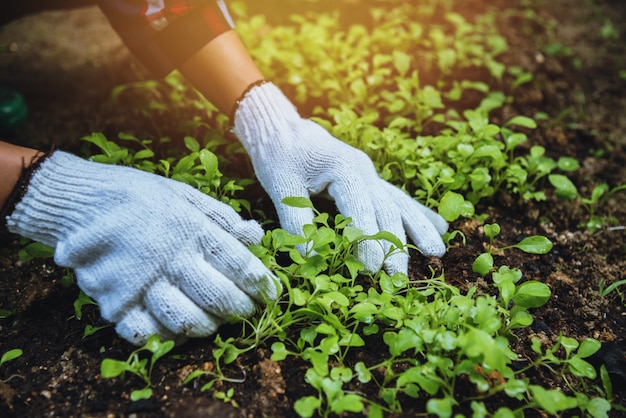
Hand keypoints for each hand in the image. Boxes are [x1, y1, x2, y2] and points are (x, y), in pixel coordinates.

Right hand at [5, 151, 279, 344]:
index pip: (239, 264)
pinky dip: (165, 337)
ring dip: (208, 326)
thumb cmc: (140, 196)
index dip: (261, 283)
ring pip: (186, 320)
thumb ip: (222, 218)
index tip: (272, 294)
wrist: (81, 201)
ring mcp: (141, 283)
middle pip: (218, 296)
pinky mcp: (114, 301)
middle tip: (249, 311)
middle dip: (241, 309)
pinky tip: (176, 330)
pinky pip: (144, 333)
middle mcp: (170, 258)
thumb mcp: (185, 196)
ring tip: (215, 322)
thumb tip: (256, 235)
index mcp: (192, 230)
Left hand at [233, 82, 447, 274]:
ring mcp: (370, 174)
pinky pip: (397, 198)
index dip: (367, 238)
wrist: (284, 128)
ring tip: (437, 252)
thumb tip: (309, 256)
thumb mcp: (281, 184)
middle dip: (395, 244)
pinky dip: (417, 213)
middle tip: (399, 277)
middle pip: (387, 208)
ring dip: (418, 228)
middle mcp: (363, 170)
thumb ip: (296, 219)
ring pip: (400, 202)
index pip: (361, 207)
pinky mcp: (369, 180)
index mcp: (343, 168)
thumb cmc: (279, 155)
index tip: (369, 269)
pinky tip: (439, 226)